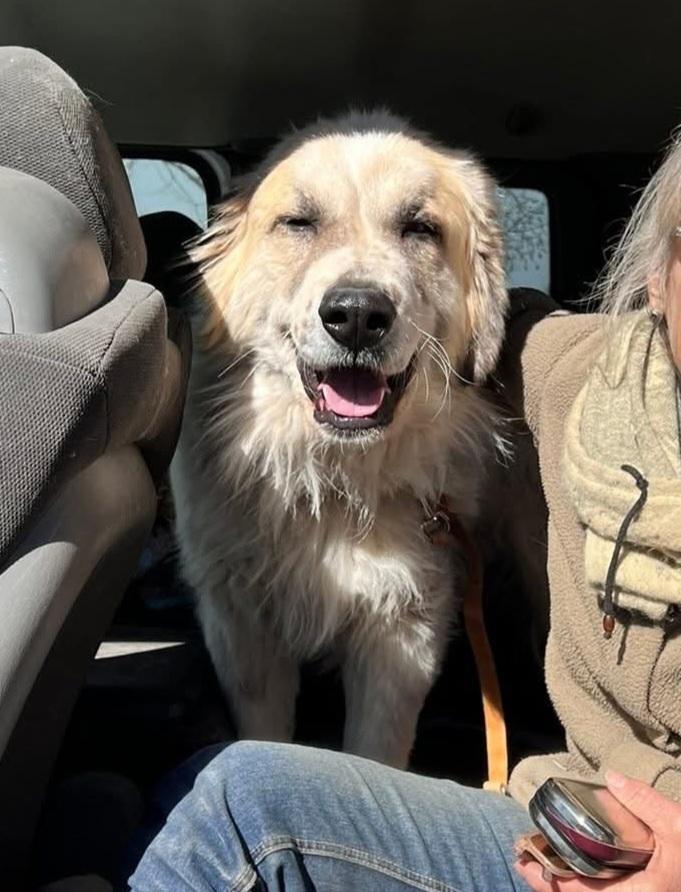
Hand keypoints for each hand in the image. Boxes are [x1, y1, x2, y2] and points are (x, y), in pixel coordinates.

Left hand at [515, 771, 680, 891]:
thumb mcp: (680, 827)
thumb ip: (646, 803)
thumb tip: (613, 778)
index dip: (548, 882)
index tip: (524, 861)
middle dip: (555, 880)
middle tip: (528, 855)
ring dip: (573, 880)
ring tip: (550, 854)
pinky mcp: (652, 890)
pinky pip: (614, 889)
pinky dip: (594, 878)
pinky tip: (586, 859)